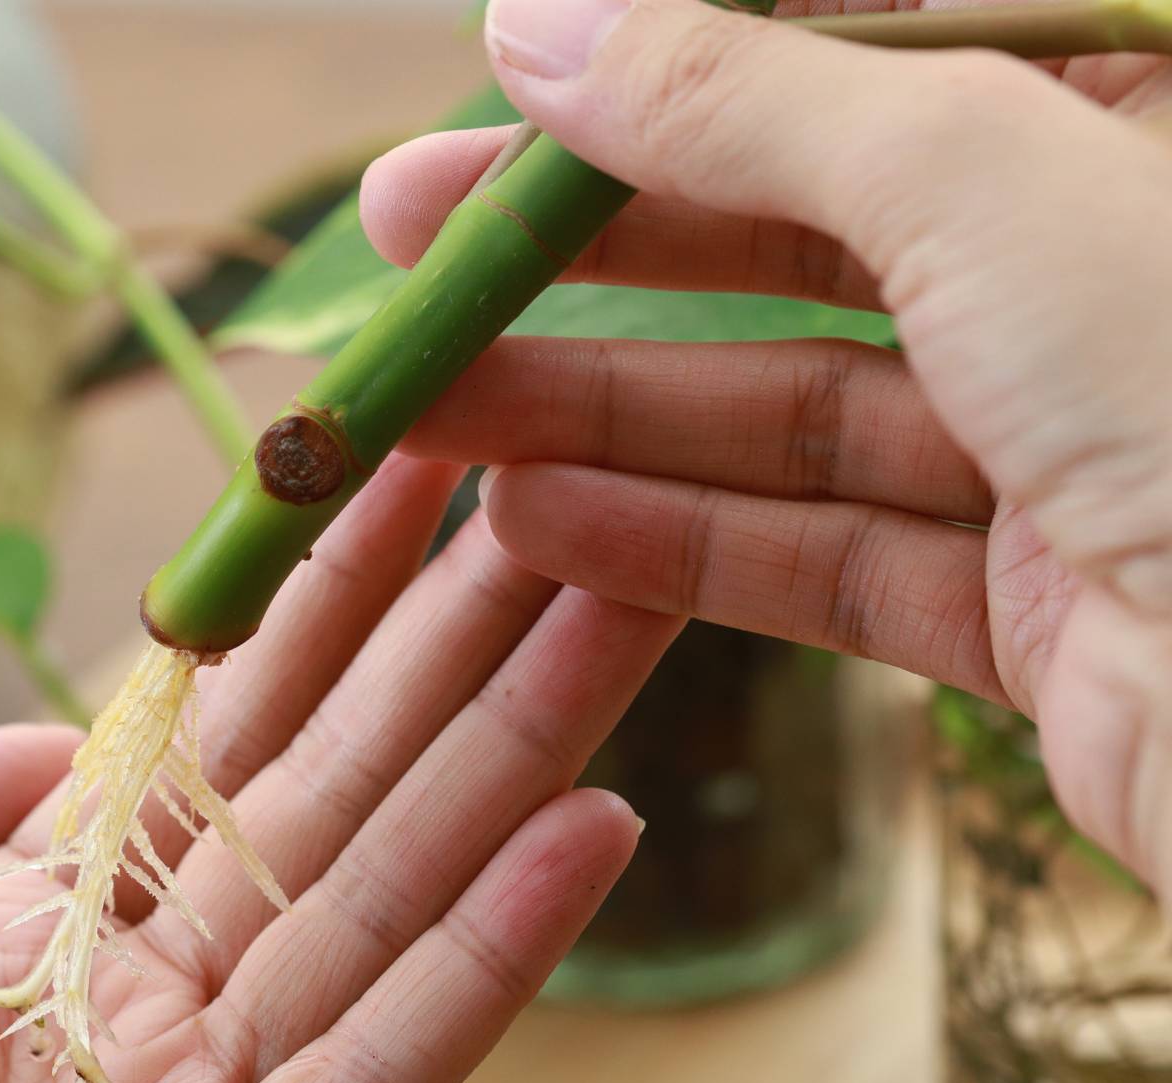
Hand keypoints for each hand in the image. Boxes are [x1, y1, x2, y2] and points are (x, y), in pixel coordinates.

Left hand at [0, 459, 678, 1082]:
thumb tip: (63, 724)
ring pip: (374, 920)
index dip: (301, 609)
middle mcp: (115, 1038)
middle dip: (443, 647)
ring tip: (622, 597)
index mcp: (3, 951)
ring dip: (506, 761)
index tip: (397, 466)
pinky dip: (481, 966)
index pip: (199, 754)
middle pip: (318, 814)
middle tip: (571, 481)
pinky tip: (585, 827)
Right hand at [363, 0, 1171, 891]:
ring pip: (793, 406)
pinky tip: (535, 525)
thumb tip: (543, 24)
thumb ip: (747, 99)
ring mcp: (1075, 440)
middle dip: (591, 248)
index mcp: (1143, 99)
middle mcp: (1111, 263)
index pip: (860, 47)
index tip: (495, 90)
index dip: (666, 69)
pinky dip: (681, 544)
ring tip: (421, 411)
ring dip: (600, 410)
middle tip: (403, 252)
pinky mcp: (1034, 604)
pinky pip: (828, 553)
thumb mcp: (982, 174)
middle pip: (802, 228)